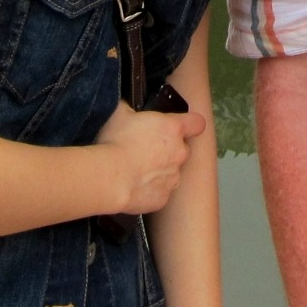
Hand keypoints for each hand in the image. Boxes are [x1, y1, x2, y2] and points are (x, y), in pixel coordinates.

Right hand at [92, 101, 207, 215]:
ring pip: (172, 172)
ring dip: (160, 171)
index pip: (197, 123)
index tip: (181, 126)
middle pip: (181, 149)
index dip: (191, 124)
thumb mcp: (120, 113)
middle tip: (146, 150)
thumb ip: (132, 109)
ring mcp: (174, 177)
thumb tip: (129, 108)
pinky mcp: (164, 198)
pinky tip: (133, 187)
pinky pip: (160, 192)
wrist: (110, 178)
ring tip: (136, 171)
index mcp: (173, 128)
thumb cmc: (116, 141)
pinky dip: (151, 190)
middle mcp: (179, 153)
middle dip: (168, 150)